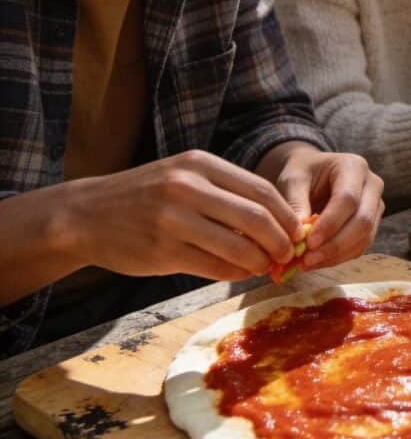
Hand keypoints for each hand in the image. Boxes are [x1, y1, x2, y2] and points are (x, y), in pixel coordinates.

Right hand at [68, 150, 302, 281]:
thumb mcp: (184, 176)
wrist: (85, 215)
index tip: (297, 231)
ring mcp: (173, 221)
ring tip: (267, 266)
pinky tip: (241, 272)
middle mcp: (188, 188)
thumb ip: (226, 192)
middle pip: (257, 218)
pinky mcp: (163, 252)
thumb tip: (276, 220)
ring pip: (238, 246)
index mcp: (200, 165)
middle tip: (289, 254)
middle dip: (281, 240)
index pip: (261, 190)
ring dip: (261, 261)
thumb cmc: (146, 195)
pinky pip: (214, 267)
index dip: (286, 215)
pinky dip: (235, 273)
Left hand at [265, 145, 384, 270]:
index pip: (348, 199)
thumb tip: (297, 237)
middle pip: (362, 221)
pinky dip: (339, 257)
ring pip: (365, 237)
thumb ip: (295, 204)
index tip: (308, 242)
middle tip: (307, 260)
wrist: (314, 173)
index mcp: (354, 167)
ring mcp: (376, 205)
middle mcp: (372, 185)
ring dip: (336, 255)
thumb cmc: (303, 173)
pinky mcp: (372, 223)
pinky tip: (318, 262)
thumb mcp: (293, 180)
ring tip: (308, 264)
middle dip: (335, 244)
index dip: (330, 223)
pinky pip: (361, 245)